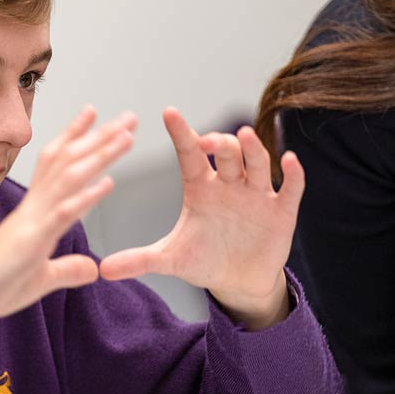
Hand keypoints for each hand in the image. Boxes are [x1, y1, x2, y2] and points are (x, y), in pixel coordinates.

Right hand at [0, 106, 135, 370]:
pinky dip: (86, 197)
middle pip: (70, 162)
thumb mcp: (40, 279)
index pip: (59, 167)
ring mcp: (33, 220)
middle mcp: (35, 208)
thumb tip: (91, 269)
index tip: (96, 116)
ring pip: (70, 178)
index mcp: (36, 213)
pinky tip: (109, 183)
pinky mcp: (32, 240)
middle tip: (129, 118)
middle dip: (100, 138)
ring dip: (100, 156)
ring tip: (127, 137)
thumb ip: (66, 271)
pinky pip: (63, 214)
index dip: (78, 139)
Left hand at [99, 108, 304, 330]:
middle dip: (220, 144)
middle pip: (227, 153)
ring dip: (252, 150)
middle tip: (210, 141)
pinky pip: (289, 188)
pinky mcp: (282, 211)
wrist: (239, 281)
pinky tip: (290, 161)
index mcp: (201, 187)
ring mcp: (257, 194)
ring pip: (257, 163)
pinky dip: (292, 174)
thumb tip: (102, 270)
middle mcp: (229, 184)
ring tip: (244, 136)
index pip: (190, 153)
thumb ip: (139, 260)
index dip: (181, 133)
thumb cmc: (205, 260)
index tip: (169, 112)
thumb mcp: (171, 259)